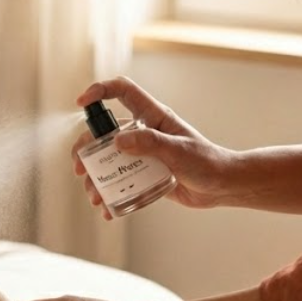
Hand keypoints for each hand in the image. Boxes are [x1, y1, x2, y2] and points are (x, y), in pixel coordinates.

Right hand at [74, 76, 236, 215]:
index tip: (81, 103)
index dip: (100, 91)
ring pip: (109, 160)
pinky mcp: (144, 174)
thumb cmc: (206, 161)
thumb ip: (150, 143)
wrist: (222, 186)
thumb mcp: (178, 151)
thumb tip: (117, 141)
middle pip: (105, 132)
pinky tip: (108, 209)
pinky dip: (111, 195)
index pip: (123, 92)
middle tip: (80, 168)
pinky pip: (121, 182)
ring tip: (94, 196)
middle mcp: (144, 132)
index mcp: (153, 116)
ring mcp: (142, 154)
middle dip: (87, 149)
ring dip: (96, 178)